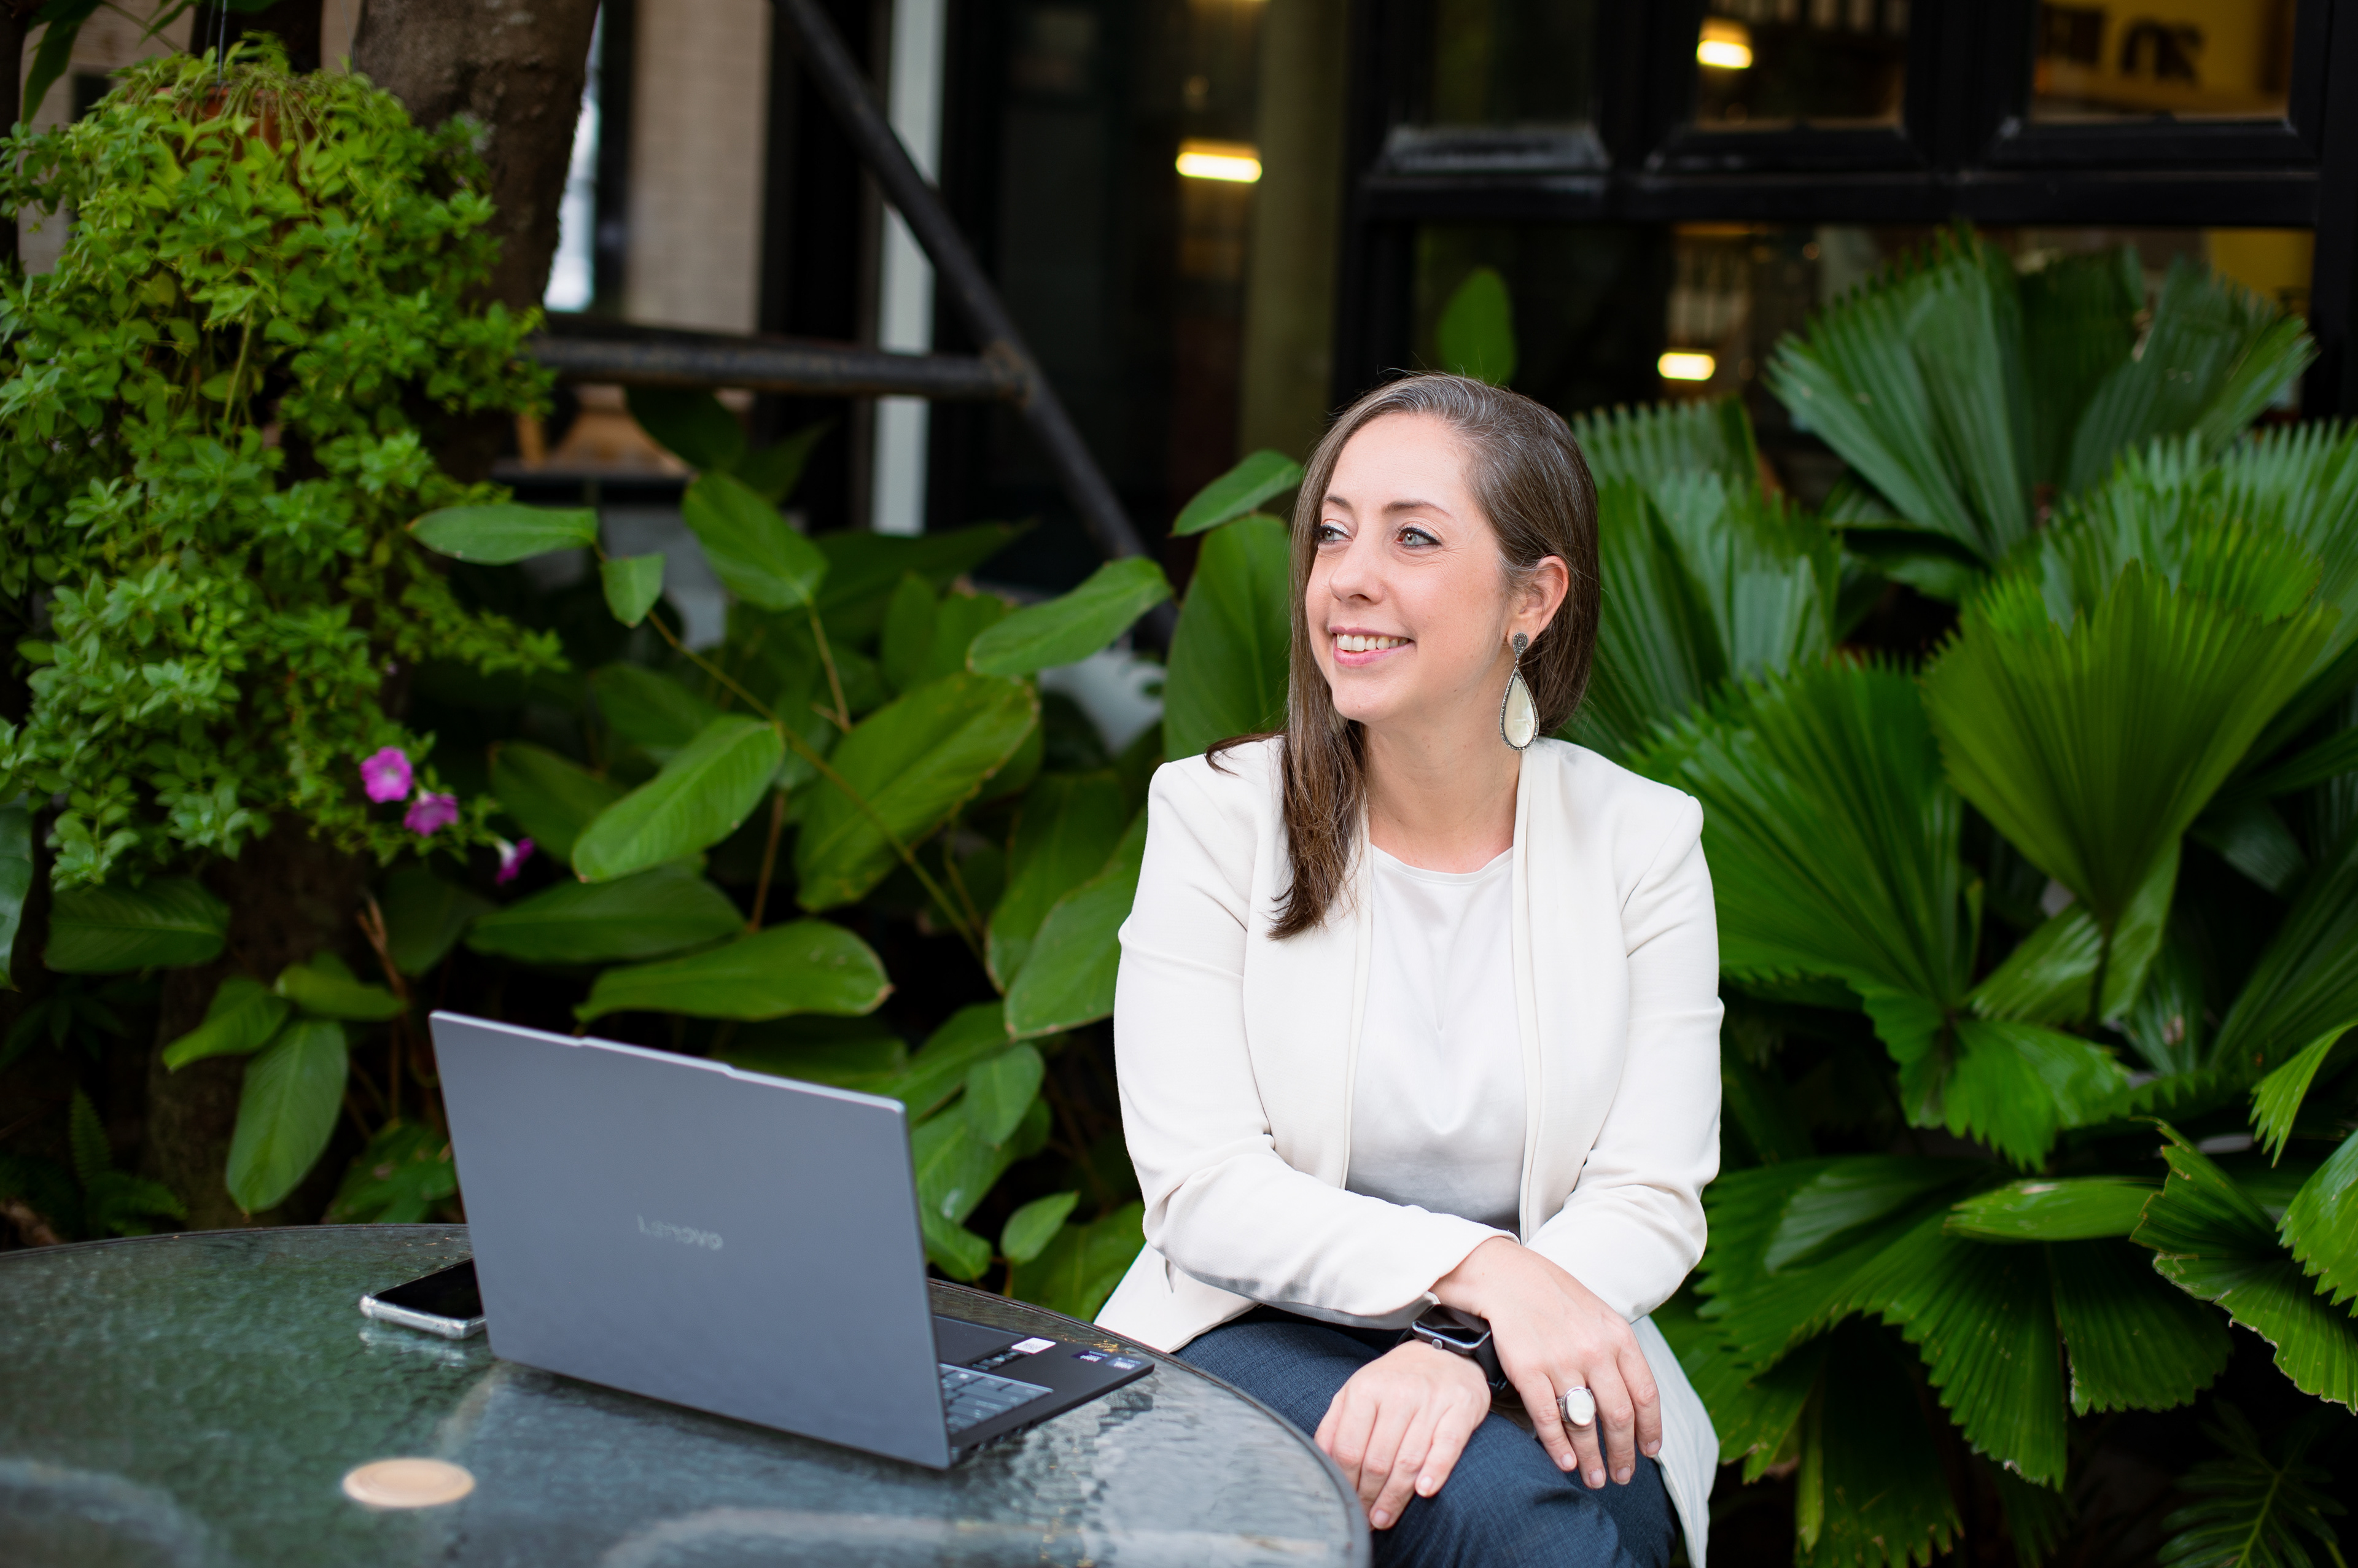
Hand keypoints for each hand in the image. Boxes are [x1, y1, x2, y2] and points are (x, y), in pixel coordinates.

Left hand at [1313, 1341, 1492, 1529]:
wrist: (1445, 1351)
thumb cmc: (1395, 1381)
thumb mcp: (1358, 1391)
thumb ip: (1336, 1423)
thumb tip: (1319, 1461)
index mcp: (1365, 1389)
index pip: (1348, 1448)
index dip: (1346, 1483)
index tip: (1346, 1504)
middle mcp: (1397, 1393)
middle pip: (1378, 1460)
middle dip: (1369, 1497)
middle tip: (1367, 1520)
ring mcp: (1431, 1400)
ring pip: (1409, 1459)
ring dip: (1396, 1497)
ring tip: (1385, 1518)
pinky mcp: (1461, 1408)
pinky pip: (1447, 1445)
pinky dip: (1435, 1471)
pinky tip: (1424, 1492)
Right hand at [1433, 1237, 1660, 1490]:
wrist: (1503, 1274)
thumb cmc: (1550, 1294)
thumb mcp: (1597, 1314)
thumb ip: (1616, 1350)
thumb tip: (1631, 1396)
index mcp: (1617, 1335)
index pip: (1646, 1393)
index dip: (1650, 1429)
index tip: (1649, 1452)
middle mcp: (1594, 1350)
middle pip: (1619, 1416)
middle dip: (1623, 1454)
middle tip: (1622, 1476)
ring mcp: (1560, 1360)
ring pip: (1584, 1423)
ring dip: (1592, 1458)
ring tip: (1595, 1478)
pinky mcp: (1527, 1368)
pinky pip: (1548, 1418)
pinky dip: (1558, 1446)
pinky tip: (1564, 1463)